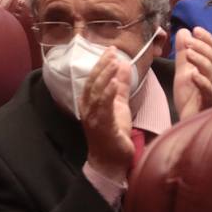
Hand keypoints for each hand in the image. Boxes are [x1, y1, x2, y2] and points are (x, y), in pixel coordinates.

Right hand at [79, 48, 134, 181]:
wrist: (110, 162)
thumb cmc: (113, 134)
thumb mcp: (119, 105)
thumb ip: (120, 86)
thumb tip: (124, 65)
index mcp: (90, 102)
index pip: (93, 79)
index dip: (101, 64)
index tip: (111, 50)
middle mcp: (88, 108)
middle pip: (93, 83)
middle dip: (102, 66)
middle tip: (112, 51)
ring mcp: (93, 118)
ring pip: (97, 93)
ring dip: (105, 76)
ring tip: (114, 62)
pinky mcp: (101, 127)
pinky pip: (103, 108)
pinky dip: (108, 94)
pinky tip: (114, 83)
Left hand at [172, 27, 211, 119]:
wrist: (187, 122)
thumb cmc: (189, 99)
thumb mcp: (183, 71)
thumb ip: (183, 53)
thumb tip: (183, 31)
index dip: (207, 38)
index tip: (196, 29)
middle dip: (202, 47)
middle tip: (189, 42)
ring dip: (201, 60)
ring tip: (188, 53)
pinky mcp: (209, 103)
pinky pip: (208, 90)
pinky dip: (202, 81)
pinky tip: (193, 75)